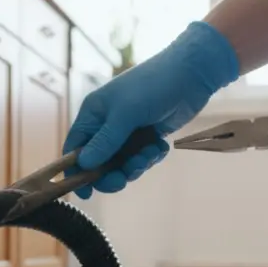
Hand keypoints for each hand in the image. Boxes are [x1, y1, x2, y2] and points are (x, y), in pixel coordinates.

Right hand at [63, 22, 239, 196]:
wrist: (192, 74)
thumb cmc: (152, 86)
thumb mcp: (125, 114)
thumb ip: (105, 141)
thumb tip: (83, 164)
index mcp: (93, 114)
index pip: (75, 148)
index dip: (76, 172)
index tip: (85, 193)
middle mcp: (107, 124)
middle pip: (99, 162)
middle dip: (112, 173)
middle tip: (124, 179)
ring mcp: (128, 130)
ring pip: (123, 163)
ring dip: (136, 165)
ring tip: (149, 154)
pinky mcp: (148, 135)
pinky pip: (142, 157)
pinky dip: (151, 156)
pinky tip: (160, 146)